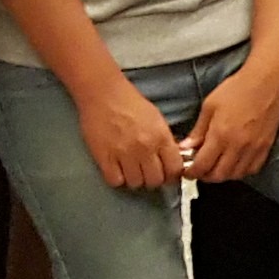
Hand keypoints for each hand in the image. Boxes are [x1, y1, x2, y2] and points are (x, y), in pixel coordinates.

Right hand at [74, 74, 186, 192]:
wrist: (104, 94)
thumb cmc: (131, 104)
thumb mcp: (157, 120)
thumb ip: (165, 141)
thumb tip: (171, 161)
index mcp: (161, 137)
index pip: (174, 169)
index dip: (171, 175)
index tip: (166, 174)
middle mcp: (144, 148)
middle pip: (155, 180)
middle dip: (153, 179)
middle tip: (147, 172)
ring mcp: (124, 154)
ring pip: (136, 183)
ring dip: (134, 179)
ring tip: (131, 169)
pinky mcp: (104, 157)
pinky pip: (115, 181)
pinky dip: (117, 178)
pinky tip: (117, 169)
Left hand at [184, 61, 278, 184]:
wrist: (265, 82)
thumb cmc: (236, 89)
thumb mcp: (209, 106)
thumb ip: (198, 130)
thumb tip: (185, 148)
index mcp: (221, 134)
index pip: (202, 165)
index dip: (192, 172)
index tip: (187, 171)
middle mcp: (238, 145)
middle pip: (218, 175)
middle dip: (205, 176)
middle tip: (199, 170)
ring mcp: (254, 148)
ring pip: (235, 175)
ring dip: (223, 175)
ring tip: (216, 166)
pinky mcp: (266, 147)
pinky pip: (252, 169)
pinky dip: (241, 171)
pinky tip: (234, 163)